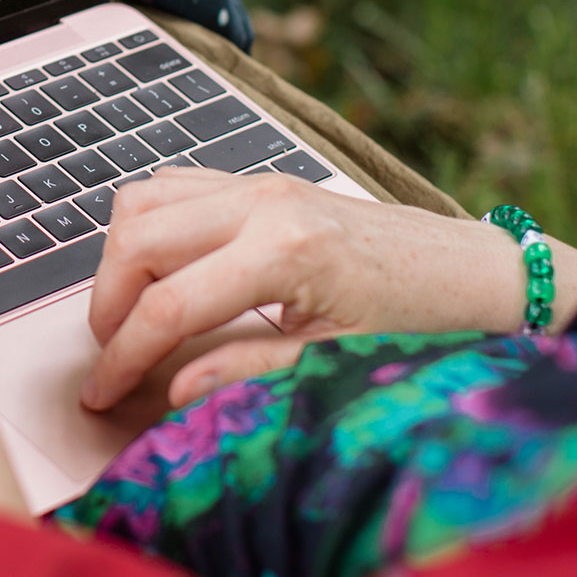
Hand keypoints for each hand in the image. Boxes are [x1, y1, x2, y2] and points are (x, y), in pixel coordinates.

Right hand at [81, 169, 576, 409]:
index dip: (122, 356)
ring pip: (143, 201)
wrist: (475, 273)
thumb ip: (248, 371)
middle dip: (107, 305)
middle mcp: (263, 203)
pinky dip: (148, 227)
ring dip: (121, 260)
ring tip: (129, 318)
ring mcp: (260, 183)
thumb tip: (173, 388)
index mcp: (283, 252)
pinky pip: (174, 186)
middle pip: (137, 240)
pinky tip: (161, 274)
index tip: (100, 394)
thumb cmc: (419, 321)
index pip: (166, 305)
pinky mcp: (262, 181)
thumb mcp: (335, 362)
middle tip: (111, 358)